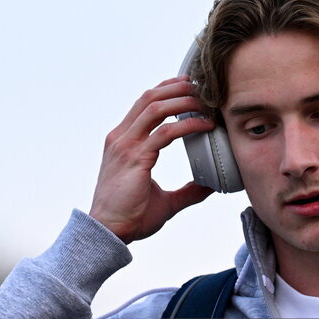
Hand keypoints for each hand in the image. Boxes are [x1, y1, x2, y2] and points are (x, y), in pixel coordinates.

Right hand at [89, 76, 216, 243]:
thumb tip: (209, 187)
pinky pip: (164, 133)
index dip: (166, 91)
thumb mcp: (165, 200)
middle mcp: (121, 138)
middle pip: (149, 98)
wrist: (109, 232)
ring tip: (205, 102)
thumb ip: (187, 191)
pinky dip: (187, 125)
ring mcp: (126, 146)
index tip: (188, 87)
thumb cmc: (130, 217)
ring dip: (183, 100)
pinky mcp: (135, 158)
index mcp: (123, 142)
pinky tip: (204, 125)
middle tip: (202, 87)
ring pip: (155, 108)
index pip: (143, 104)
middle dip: (177, 88)